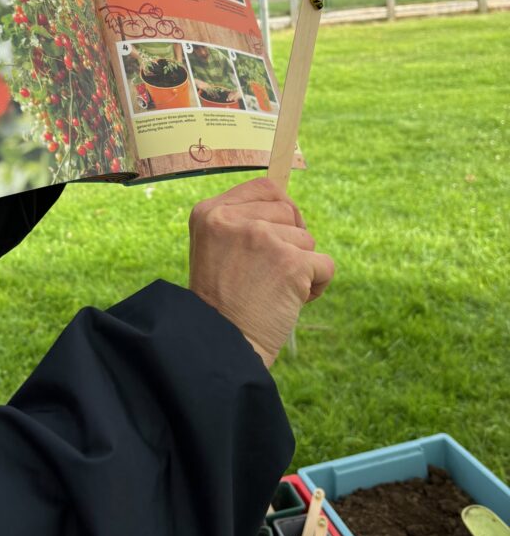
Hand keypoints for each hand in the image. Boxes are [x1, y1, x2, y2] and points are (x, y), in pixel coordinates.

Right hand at [189, 178, 333, 367]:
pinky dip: (316, 286)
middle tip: (264, 276)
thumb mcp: (215, 249)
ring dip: (301, 267)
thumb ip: (242, 223)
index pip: (266, 188)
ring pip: (307, 240)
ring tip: (272, 293)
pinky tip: (290, 303)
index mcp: (210, 212)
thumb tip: (290, 208)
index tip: (276, 236)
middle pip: (289, 213)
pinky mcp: (290, 263)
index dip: (281, 210)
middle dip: (289, 243)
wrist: (221, 347)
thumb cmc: (222, 302)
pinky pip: (325, 265)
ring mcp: (261, 238)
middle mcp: (233, 219)